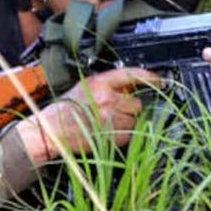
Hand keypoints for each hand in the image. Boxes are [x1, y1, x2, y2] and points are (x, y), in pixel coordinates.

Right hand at [18, 67, 160, 162]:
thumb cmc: (65, 109)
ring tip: (108, 123)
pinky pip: (127, 135)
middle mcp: (107, 99)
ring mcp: (109, 118)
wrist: (51, 131)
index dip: (149, 77)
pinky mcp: (109, 136)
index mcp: (99, 82)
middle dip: (130, 107)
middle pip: (137, 103)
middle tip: (116, 111)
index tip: (159, 80)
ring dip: (125, 123)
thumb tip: (129, 86)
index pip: (131, 74)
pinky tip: (107, 133)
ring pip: (133, 120)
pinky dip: (121, 136)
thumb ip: (107, 84)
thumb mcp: (84, 86)